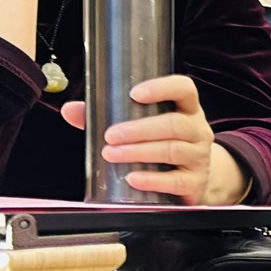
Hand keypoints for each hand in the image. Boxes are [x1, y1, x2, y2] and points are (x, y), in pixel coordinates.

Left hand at [60, 74, 217, 203]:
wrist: (192, 179)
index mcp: (186, 109)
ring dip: (140, 152)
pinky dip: (153, 180)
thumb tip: (71, 110)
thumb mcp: (142, 126)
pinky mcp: (196, 182)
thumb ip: (106, 116)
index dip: (162, 88)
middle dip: (139, 129)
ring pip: (173, 150)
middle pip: (175, 124)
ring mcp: (199, 157)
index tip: (135, 94)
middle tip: (110, 135)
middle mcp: (197, 130)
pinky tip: (132, 178)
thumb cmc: (163, 145)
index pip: (184, 89)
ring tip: (112, 154)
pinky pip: (176, 181)